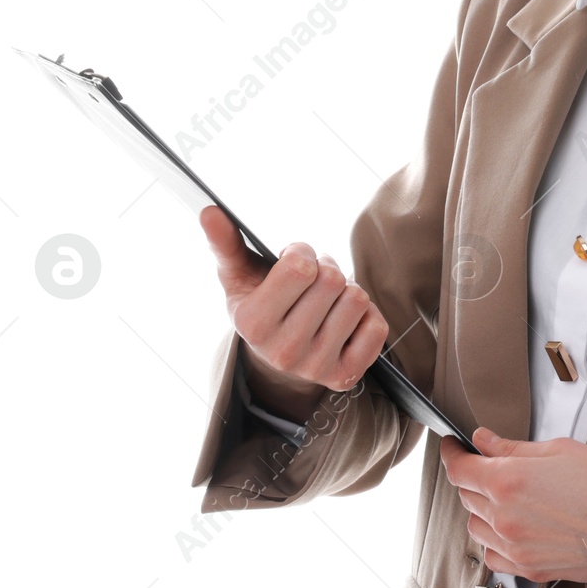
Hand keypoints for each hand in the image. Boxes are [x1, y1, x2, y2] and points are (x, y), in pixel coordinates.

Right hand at [200, 205, 388, 422]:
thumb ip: (224, 243)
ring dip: (347, 290)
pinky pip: (377, 327)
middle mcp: (283, 351)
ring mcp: (315, 367)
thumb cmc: (260, 304)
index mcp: (252, 323)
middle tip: (313, 279)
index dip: (302, 253)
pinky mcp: (345, 376)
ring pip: (357, 299)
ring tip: (327, 299)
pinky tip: (344, 320)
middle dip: (326, 269)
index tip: (293, 260)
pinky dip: (367, 315)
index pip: (300, 267)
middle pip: (332, 281)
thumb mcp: (238, 277)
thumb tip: (209, 210)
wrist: (275, 359)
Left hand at [441, 428, 586, 583]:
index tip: (454, 447)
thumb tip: (485, 440)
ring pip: (475, 527)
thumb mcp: (559, 450)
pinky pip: (493, 556)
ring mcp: (514, 547)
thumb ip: (513, 447)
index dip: (452, 454)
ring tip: (508, 498)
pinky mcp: (528, 569)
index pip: (459, 469)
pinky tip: (513, 529)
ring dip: (482, 510)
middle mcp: (504, 517)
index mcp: (508, 481)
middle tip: (491, 467)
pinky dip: (495, 541)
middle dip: (473, 478)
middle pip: (466, 496)